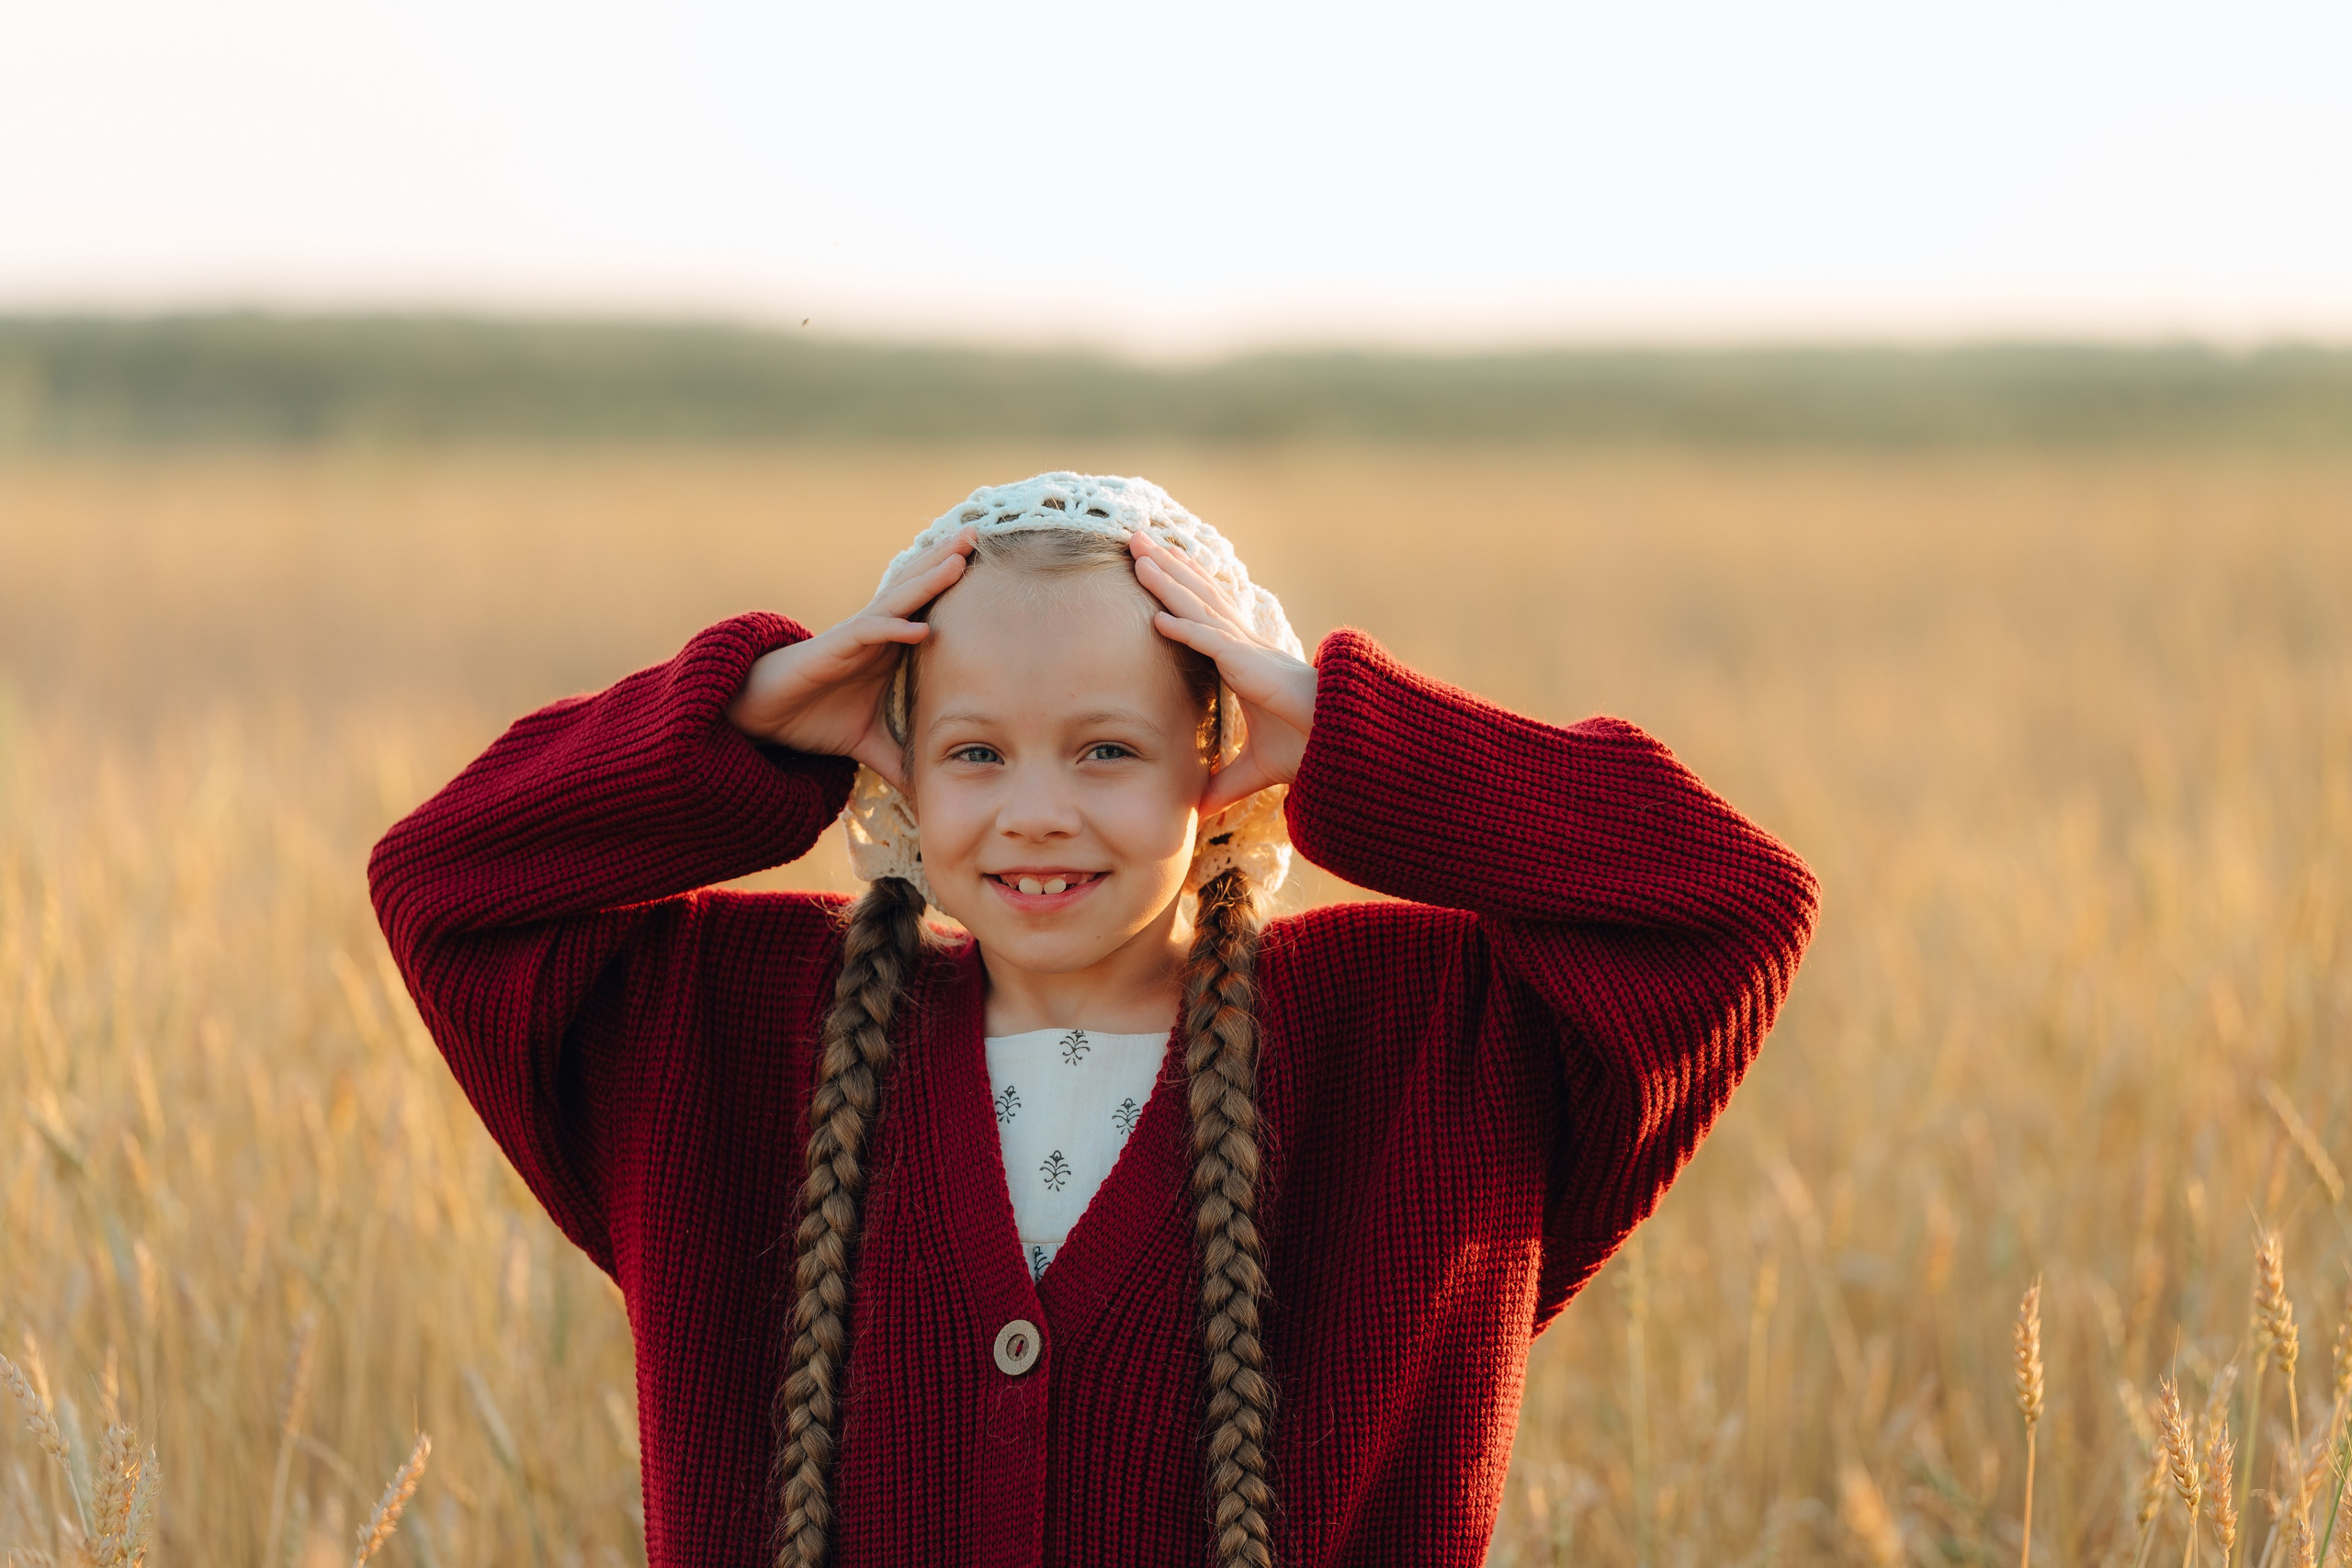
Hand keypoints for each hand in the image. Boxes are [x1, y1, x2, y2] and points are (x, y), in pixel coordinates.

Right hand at [725, 527, 977, 788]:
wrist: (764, 718)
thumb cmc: (814, 719)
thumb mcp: (869, 745)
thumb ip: (900, 762)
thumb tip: (928, 792)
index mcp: (890, 647)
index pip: (929, 609)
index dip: (955, 587)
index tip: (992, 569)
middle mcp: (876, 633)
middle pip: (918, 589)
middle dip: (948, 561)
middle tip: (981, 534)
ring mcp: (855, 637)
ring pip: (897, 600)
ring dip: (928, 579)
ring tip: (959, 558)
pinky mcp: (833, 649)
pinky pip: (867, 634)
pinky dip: (893, 629)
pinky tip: (920, 628)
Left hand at [1128, 530, 1316, 817]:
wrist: (1345, 747)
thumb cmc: (1310, 748)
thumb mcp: (1253, 769)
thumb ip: (1224, 784)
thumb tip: (1197, 812)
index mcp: (1242, 660)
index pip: (1201, 614)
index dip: (1176, 588)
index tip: (1153, 564)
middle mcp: (1243, 646)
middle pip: (1195, 595)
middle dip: (1166, 566)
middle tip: (1135, 537)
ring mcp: (1248, 653)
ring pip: (1198, 607)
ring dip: (1167, 581)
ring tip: (1139, 553)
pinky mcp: (1253, 668)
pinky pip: (1213, 643)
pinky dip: (1185, 628)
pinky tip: (1158, 616)